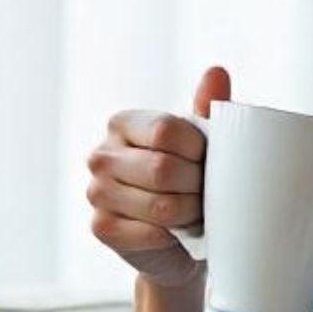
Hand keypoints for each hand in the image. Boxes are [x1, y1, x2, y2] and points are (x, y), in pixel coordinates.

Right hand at [85, 66, 228, 287]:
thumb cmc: (191, 180)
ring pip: (160, 205)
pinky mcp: (101, 227)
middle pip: (161, 169)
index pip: (165, 131)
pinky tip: (178, 232)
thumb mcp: (202, 142)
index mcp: (122, 123)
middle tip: (207, 192)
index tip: (208, 160)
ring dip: (190, 213)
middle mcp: (101, 155)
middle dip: (197, 186)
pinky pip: (150, 233)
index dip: (198, 150)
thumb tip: (216, 71)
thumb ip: (208, 107)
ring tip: (196, 212)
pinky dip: (174, 236)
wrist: (181, 240)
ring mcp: (96, 192)